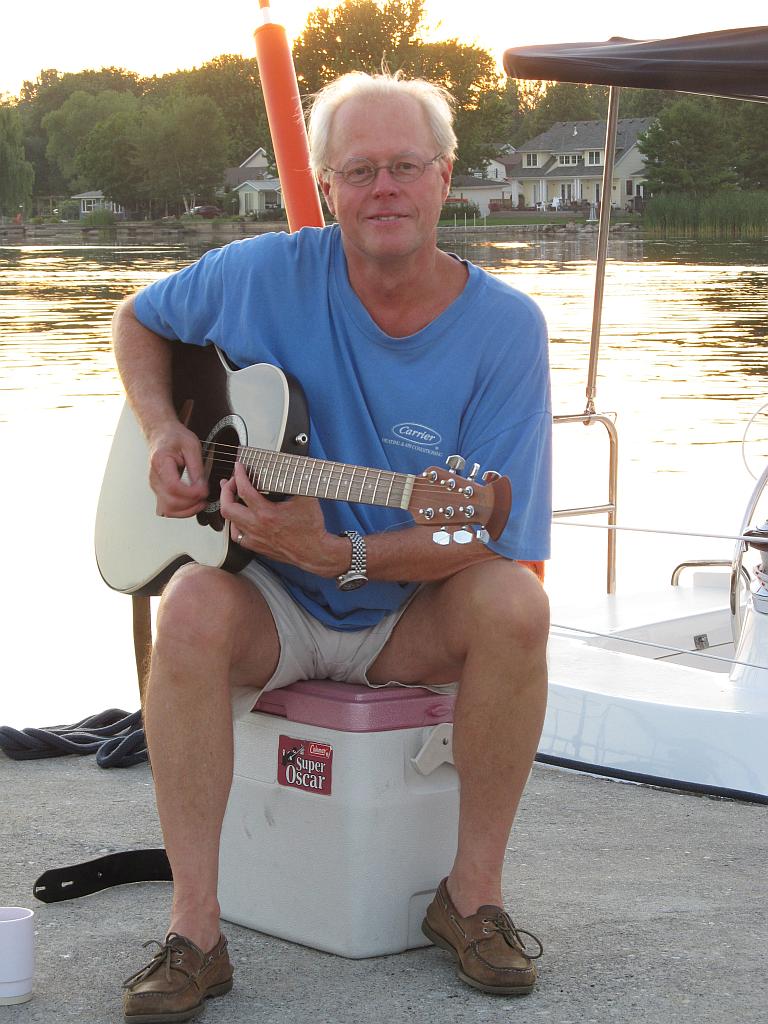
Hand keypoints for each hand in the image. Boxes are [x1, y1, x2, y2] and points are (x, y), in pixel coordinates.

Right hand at [148, 421, 209, 517]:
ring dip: (187, 511)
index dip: (190, 493)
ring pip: (168, 510)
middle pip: (170, 502)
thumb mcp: (192, 446)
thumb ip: (197, 468)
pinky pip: (167, 509)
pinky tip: (191, 504)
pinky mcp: (159, 492)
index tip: (203, 491)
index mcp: (161, 462)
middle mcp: (155, 477)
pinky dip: (180, 511)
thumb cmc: (175, 437)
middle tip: (205, 497)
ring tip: (201, 502)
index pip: (173, 486)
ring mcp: (155, 487)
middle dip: (191, 504)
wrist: (162, 434)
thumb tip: (201, 489)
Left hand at [220, 462, 343, 574]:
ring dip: (229, 507)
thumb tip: (291, 468)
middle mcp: (257, 526)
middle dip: (226, 491)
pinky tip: (239, 519)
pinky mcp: (257, 546)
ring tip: (231, 497)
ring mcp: (255, 538)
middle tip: (231, 482)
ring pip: (229, 522)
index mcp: (267, 513)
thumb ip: (294, 482)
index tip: (239, 467)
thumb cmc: (311, 528)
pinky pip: (237, 536)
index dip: (239, 475)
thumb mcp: (305, 498)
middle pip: (227, 507)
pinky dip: (235, 524)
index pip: (244, 490)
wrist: (314, 550)